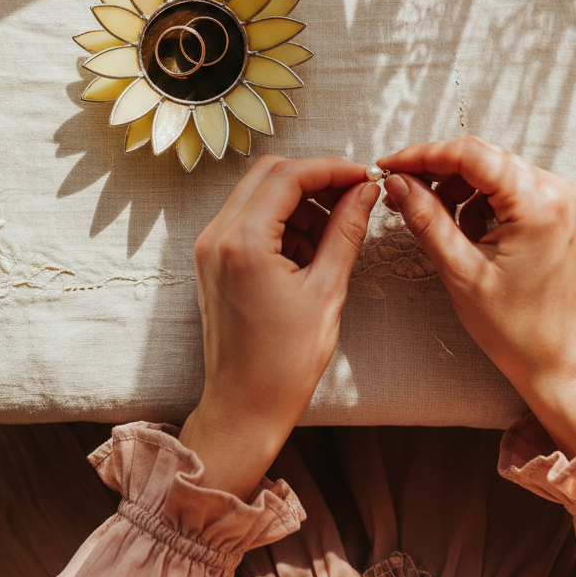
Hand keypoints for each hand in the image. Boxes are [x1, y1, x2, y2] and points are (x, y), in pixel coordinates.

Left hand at [179, 156, 379, 498]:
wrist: (243, 407)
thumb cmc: (284, 363)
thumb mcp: (327, 291)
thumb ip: (346, 232)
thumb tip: (365, 192)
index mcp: (244, 242)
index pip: (288, 175)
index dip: (331, 169)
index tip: (364, 177)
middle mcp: (217, 236)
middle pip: (269, 175)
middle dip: (315, 179)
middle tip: (354, 197)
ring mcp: (210, 247)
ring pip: (258, 194)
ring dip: (299, 202)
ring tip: (336, 233)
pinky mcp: (213, 260)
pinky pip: (249, 219)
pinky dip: (282, 222)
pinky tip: (312, 251)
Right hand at [380, 136, 575, 455]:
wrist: (554, 359)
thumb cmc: (519, 329)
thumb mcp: (461, 271)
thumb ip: (426, 219)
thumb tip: (398, 184)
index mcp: (538, 205)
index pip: (471, 155)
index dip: (423, 155)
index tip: (392, 165)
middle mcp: (554, 193)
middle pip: (480, 157)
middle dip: (434, 171)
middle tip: (398, 188)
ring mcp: (556, 200)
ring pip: (489, 170)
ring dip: (453, 186)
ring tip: (427, 215)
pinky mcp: (550, 210)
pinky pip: (503, 187)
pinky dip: (474, 200)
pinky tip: (458, 227)